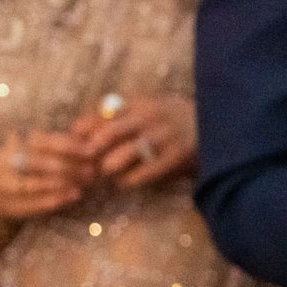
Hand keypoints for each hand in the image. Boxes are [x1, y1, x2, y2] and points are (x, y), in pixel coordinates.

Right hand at [0, 128, 93, 220]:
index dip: (70, 146)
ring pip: (36, 184)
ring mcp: (5, 183)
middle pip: (41, 163)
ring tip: (85, 183)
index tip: (92, 150)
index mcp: (16, 141)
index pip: (45, 142)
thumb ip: (60, 143)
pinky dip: (56, 199)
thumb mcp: (38, 149)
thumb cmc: (27, 164)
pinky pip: (34, 203)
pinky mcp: (9, 204)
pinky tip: (74, 195)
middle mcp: (6, 160)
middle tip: (91, 170)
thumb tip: (89, 137)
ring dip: (63, 184)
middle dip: (70, 167)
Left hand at [71, 94, 196, 189]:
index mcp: (137, 103)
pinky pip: (144, 172)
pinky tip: (122, 184)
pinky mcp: (175, 155)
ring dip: (108, 167)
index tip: (72, 144)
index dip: (81, 131)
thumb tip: (77, 130)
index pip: (99, 115)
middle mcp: (148, 116)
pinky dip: (128, 180)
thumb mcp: (144, 109)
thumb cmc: (168, 120)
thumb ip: (116, 117)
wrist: (214, 124)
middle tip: (83, 164)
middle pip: (108, 133)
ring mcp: (162, 136)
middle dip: (91, 151)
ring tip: (103, 174)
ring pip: (124, 154)